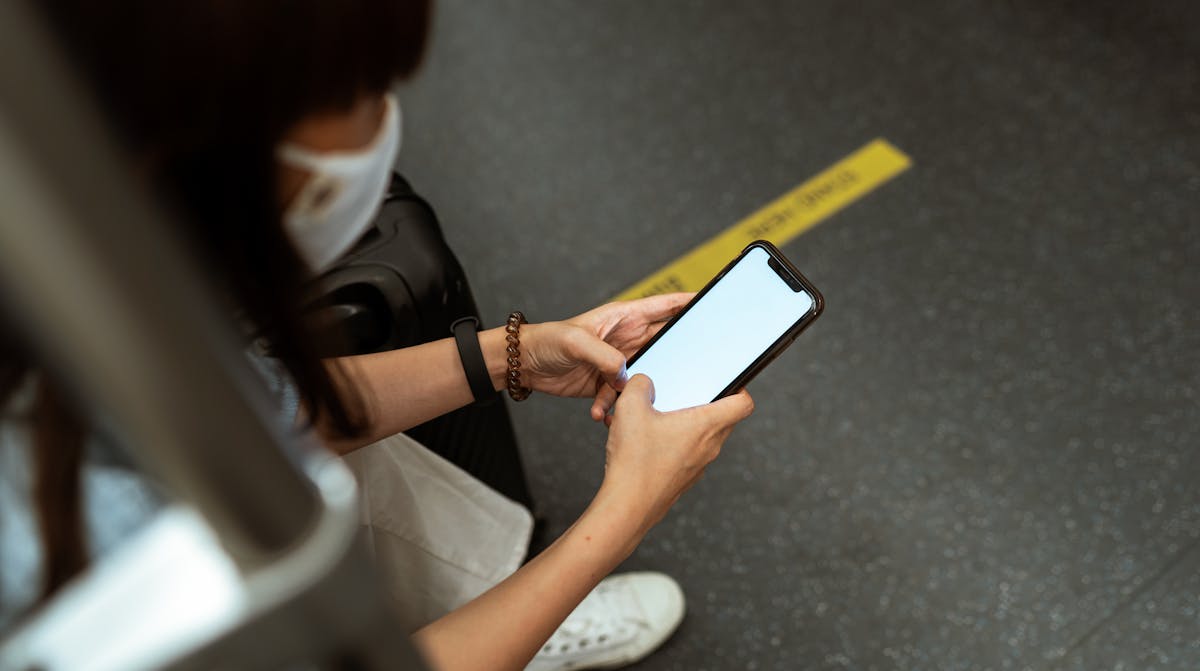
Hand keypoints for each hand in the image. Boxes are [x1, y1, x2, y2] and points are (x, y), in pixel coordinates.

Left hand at [519, 293, 692, 405]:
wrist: (525, 365)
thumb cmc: (547, 341)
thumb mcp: (575, 342)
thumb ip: (603, 355)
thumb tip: (626, 372)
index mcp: (624, 317)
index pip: (666, 306)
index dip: (690, 304)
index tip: (714, 306)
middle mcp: (626, 338)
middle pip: (664, 344)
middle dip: (676, 357)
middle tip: (688, 370)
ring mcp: (619, 361)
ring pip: (645, 376)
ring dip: (639, 391)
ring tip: (624, 401)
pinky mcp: (608, 383)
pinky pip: (624, 396)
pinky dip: (616, 407)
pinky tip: (602, 413)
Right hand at [596, 374, 753, 531]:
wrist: (627, 506)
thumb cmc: (635, 459)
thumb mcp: (631, 407)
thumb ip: (640, 385)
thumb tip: (645, 383)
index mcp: (706, 425)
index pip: (744, 403)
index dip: (738, 387)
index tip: (723, 382)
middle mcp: (709, 447)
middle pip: (723, 419)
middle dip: (705, 403)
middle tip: (681, 395)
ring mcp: (699, 466)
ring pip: (703, 437)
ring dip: (686, 425)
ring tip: (656, 419)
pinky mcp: (684, 479)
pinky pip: (688, 454)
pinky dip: (674, 444)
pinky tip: (646, 442)